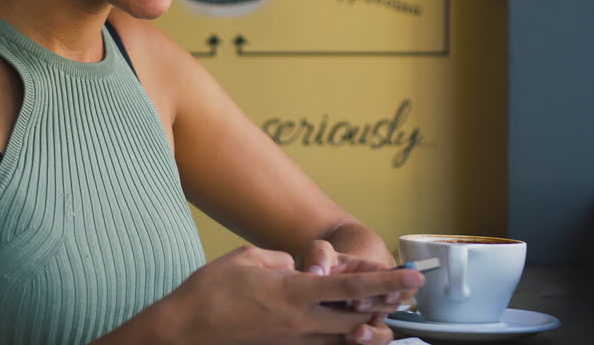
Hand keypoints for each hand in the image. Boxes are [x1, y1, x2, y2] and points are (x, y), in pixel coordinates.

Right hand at [142, 245, 423, 344]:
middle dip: (385, 305)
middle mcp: (300, 321)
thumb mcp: (247, 258)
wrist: (181, 334)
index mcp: (293, 292)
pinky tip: (347, 330)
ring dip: (366, 325)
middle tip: (408, 296)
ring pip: (341, 335)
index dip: (386, 281)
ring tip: (386, 315)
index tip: (412, 277)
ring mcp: (291, 340)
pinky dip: (338, 336)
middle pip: (356, 316)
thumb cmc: (208, 292)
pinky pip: (319, 344)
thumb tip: (297, 265)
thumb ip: (281, 259)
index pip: (351, 287)